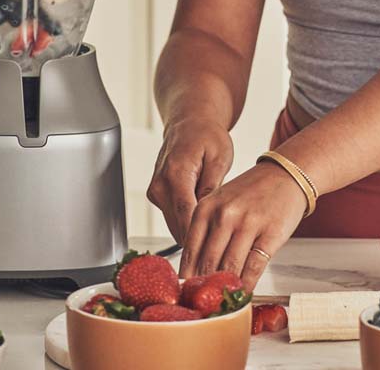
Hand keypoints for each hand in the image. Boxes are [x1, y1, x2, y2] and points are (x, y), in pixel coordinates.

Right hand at [146, 116, 233, 244]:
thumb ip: (212, 187)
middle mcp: (160, 184)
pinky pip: (173, 218)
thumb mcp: (220, 157)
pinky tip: (208, 226)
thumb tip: (210, 218)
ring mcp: (156, 191)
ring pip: (175, 226)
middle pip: (178, 226)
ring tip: (219, 242)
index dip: (200, 239)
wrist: (189, 122)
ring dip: (194, 236)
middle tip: (223, 258)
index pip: (186, 214)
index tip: (214, 256)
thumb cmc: (207, 136)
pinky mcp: (157, 195)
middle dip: (200, 243)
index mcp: (176, 173)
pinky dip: (188, 225)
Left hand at [179, 162, 307, 291]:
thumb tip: (194, 270)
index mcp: (206, 207)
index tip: (186, 295)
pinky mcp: (271, 233)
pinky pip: (253, 268)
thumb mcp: (220, 202)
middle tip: (203, 306)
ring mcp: (248, 223)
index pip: (190, 252)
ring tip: (223, 302)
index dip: (187, 278)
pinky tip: (244, 292)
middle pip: (208, 263)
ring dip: (226, 290)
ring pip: (230, 268)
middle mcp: (224, 215)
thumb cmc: (250, 192)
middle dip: (205, 288)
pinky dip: (247, 285)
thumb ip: (206, 231)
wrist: (285, 174)